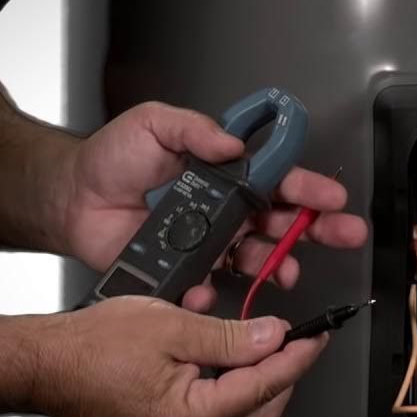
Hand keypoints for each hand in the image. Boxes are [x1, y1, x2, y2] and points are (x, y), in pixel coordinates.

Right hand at [43, 296, 323, 416]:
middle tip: (296, 338)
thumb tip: (273, 336)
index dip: (298, 356)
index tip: (318, 336)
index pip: (266, 386)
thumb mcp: (171, 325)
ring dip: (263, 389)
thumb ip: (229, 335)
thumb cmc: (91, 347)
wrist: (43, 366)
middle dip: (285, 374)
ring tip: (266, 350)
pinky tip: (235, 371)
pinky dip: (237, 399)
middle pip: (263, 412)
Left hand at [59, 101, 367, 310]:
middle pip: (284, 221)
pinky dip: (213, 292)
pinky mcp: (187, 271)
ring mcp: (210, 242)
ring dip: (280, 264)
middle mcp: (227, 210)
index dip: (310, 187)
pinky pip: (210, 287)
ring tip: (289, 271)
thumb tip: (232, 142)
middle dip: (319, 228)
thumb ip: (194, 128)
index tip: (333, 196)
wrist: (71, 199)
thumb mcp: (153, 124)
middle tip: (345, 234)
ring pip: (258, 257)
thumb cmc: (111, 159)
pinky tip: (211, 288)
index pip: (279, 179)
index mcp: (228, 174)